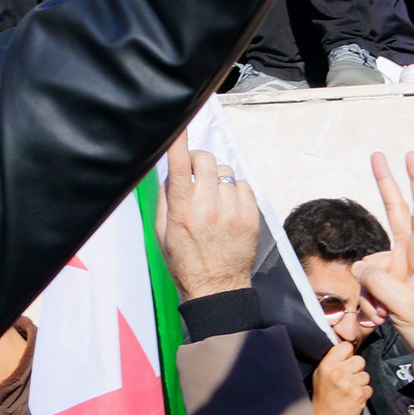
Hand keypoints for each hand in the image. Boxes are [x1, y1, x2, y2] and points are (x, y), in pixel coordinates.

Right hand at [160, 140, 259, 296]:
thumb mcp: (162, 233)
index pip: (180, 166)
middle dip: (199, 161)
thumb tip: (171, 173)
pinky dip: (235, 190)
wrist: (218, 288)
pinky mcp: (250, 216)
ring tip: (214, 198)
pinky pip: (243, 184)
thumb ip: (165, 199)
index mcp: (182, 210)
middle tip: (196, 174)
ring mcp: (232, 210)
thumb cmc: (186, 262)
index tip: (178, 126)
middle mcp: (208, 206)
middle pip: (206, 159)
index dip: (178, 142)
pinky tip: (228, 206)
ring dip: (218, 178)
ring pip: (225, 171)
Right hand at [310, 342, 372, 414]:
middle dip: (356, 369)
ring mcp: (350, 384)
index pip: (347, 346)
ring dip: (360, 382)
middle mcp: (339, 372)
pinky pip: (369, 388)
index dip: (348, 354)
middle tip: (348, 377)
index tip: (346, 361)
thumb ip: (332, 360)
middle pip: (360, 360)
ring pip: (366, 375)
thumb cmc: (323, 395)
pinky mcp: (360, 395)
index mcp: (328, 364)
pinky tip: (354, 397)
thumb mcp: (320, 373)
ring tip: (350, 389)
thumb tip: (347, 350)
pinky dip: (363, 393)